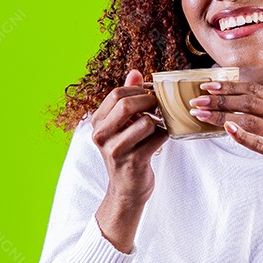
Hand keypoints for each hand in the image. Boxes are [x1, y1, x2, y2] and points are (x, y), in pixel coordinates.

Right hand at [90, 69, 169, 207]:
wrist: (127, 189)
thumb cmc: (126, 152)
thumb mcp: (121, 125)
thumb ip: (126, 98)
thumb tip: (135, 72)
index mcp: (97, 123)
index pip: (117, 94)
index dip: (139, 90)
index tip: (151, 93)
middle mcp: (102, 136)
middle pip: (127, 104)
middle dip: (150, 101)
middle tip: (160, 105)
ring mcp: (117, 150)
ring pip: (146, 122)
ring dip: (160, 120)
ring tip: (160, 124)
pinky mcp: (134, 162)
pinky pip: (158, 138)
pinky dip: (165, 134)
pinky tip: (162, 137)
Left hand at [189, 80, 262, 219]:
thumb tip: (232, 98)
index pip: (256, 90)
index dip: (230, 86)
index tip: (208, 86)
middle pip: (250, 102)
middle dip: (220, 100)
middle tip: (198, 101)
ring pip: (250, 120)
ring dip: (222, 116)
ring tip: (202, 115)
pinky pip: (258, 143)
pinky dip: (240, 135)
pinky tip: (225, 129)